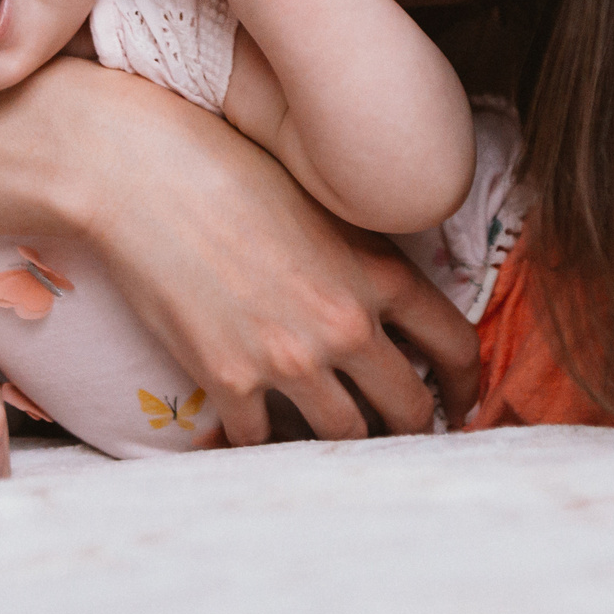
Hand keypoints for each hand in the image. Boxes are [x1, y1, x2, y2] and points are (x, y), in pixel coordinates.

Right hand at [80, 72, 479, 447]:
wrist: (145, 175)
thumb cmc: (231, 169)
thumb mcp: (324, 206)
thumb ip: (365, 261)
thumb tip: (382, 306)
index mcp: (379, 275)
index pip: (456, 344)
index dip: (469, 383)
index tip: (461, 398)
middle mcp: (345, 326)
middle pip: (410, 407)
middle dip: (415, 427)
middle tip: (407, 436)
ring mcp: (289, 360)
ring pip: (345, 435)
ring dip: (347, 442)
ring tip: (342, 444)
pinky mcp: (230, 381)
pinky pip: (263, 440)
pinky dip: (265, 443)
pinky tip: (261, 434)